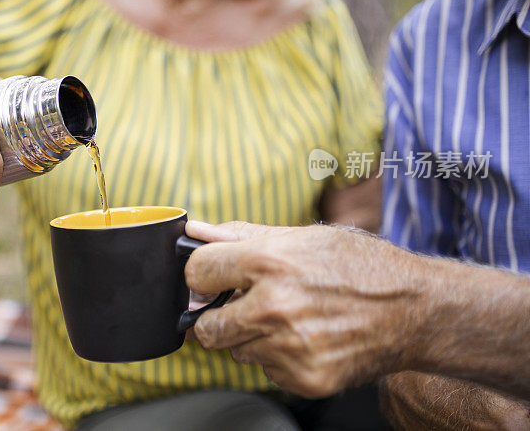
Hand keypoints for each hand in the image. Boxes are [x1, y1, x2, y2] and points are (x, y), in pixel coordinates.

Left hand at [184, 221, 423, 397]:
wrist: (415, 310)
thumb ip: (244, 236)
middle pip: (205, 327)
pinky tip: (306, 338)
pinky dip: (279, 357)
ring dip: (252, 336)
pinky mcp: (304, 378)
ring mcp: (289, 348)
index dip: (203, 275)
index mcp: (270, 263)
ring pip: (237, 350)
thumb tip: (197, 234)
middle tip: (246, 305)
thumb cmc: (361, 266)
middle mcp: (275, 307)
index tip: (212, 279)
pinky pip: (267, 370)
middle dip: (219, 315)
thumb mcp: (304, 236)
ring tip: (290, 318)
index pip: (197, 273)